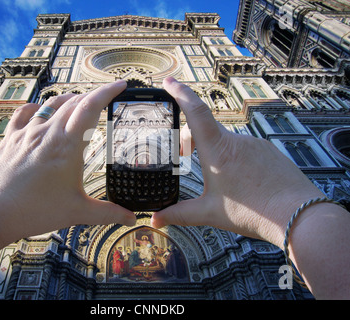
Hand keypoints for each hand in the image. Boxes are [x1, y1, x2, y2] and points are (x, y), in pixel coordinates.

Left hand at [0, 80, 135, 247]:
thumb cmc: (35, 211)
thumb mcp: (77, 212)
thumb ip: (108, 213)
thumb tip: (132, 218)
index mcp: (67, 145)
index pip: (91, 107)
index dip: (107, 92)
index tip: (120, 84)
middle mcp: (47, 132)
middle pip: (74, 102)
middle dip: (92, 96)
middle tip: (104, 100)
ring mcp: (27, 132)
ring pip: (51, 103)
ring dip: (68, 100)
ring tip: (78, 104)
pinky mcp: (11, 138)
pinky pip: (25, 112)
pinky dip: (38, 107)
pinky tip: (41, 110)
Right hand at [151, 77, 324, 247]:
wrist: (297, 214)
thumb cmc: (255, 212)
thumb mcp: (210, 213)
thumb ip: (180, 214)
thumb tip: (156, 219)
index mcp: (218, 151)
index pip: (196, 112)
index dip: (180, 93)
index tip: (169, 82)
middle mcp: (236, 141)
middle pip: (206, 129)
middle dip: (191, 138)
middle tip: (184, 154)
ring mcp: (254, 144)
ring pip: (225, 141)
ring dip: (214, 151)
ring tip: (216, 177)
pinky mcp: (267, 151)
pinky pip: (244, 148)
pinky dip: (234, 158)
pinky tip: (239, 179)